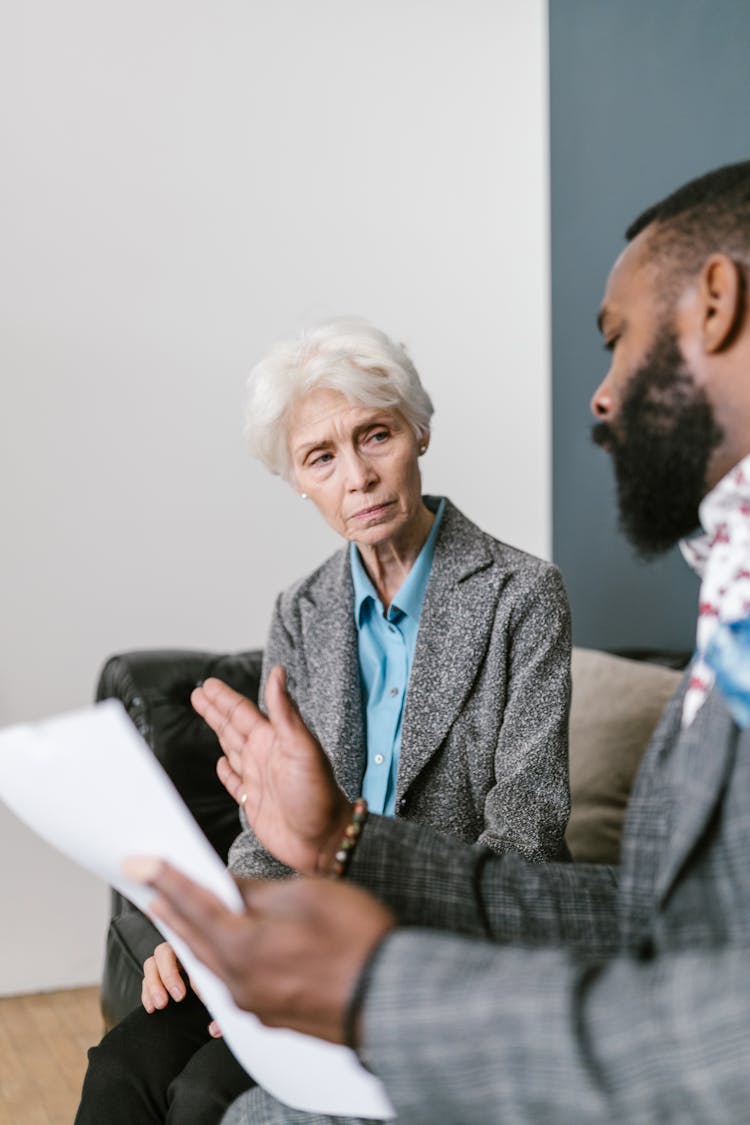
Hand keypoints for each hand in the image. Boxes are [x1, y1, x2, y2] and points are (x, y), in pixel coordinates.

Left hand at [125, 858, 394, 1044]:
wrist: (392, 998)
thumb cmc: (355, 939)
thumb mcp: (305, 895)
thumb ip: (256, 892)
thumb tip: (226, 885)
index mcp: (243, 946)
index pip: (193, 903)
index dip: (164, 877)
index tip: (138, 861)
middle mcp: (238, 981)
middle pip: (192, 937)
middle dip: (169, 906)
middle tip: (147, 883)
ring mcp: (254, 1004)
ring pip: (209, 962)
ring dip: (191, 933)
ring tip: (174, 910)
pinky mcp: (272, 1016)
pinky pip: (230, 983)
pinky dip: (218, 957)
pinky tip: (220, 945)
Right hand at [191, 666, 352, 874]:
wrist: (323, 839)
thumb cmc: (318, 794)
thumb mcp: (301, 747)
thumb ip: (285, 711)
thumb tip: (278, 672)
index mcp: (274, 739)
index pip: (242, 712)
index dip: (224, 698)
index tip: (208, 684)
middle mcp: (265, 756)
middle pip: (233, 726)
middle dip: (215, 709)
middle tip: (198, 693)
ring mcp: (259, 778)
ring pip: (231, 748)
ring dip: (217, 731)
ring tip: (205, 716)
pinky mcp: (253, 802)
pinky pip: (234, 782)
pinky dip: (226, 772)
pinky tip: (221, 763)